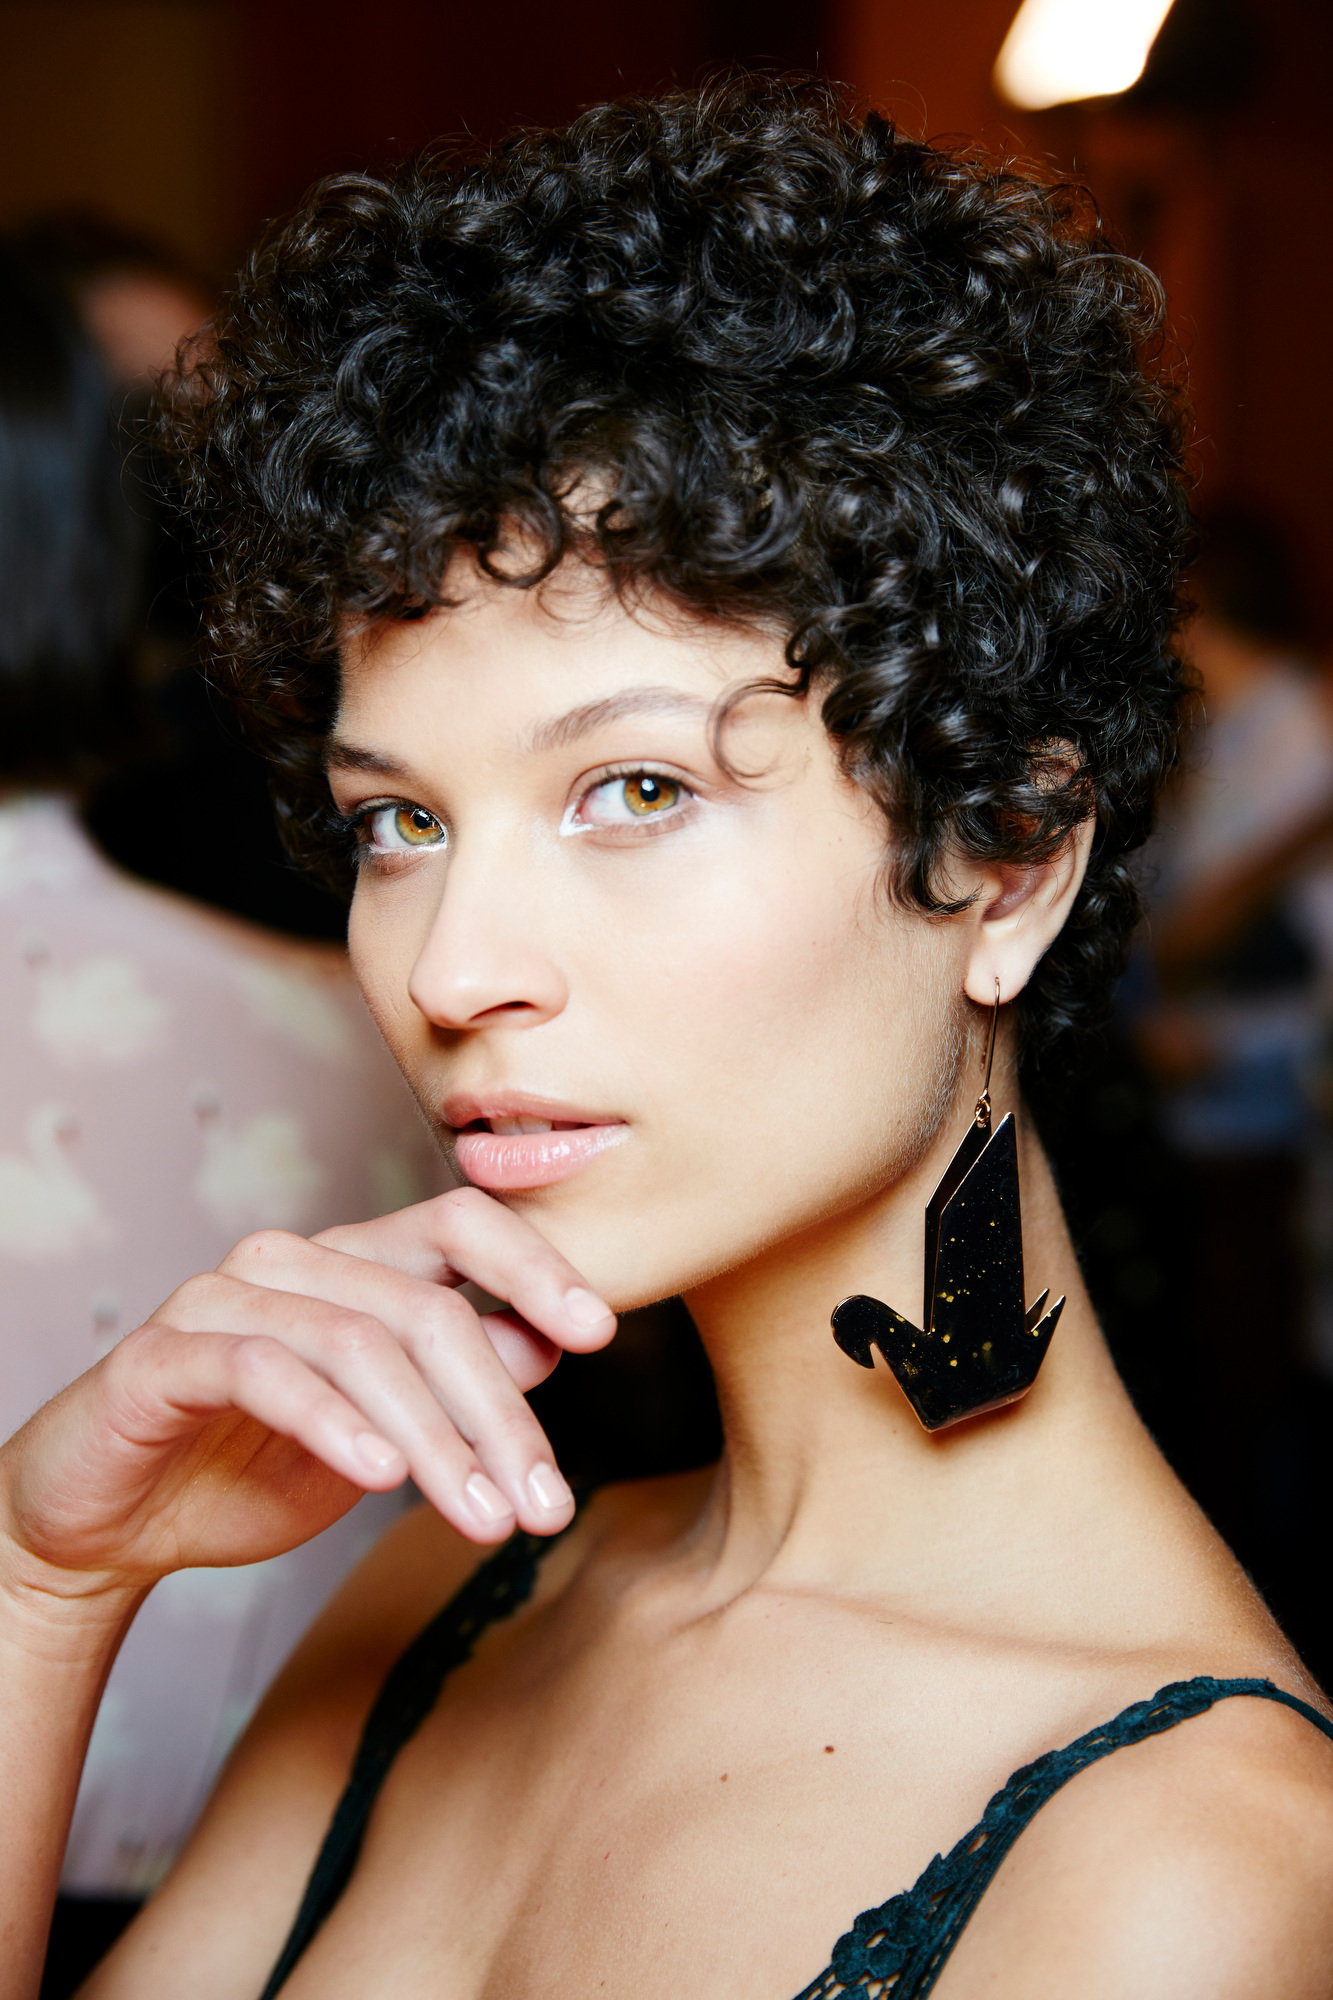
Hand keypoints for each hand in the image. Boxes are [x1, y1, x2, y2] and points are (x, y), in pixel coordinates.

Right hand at [0, 1189, 615, 1602]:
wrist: (106, 1524)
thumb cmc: (249, 1468)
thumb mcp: (382, 1434)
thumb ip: (457, 1382)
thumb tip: (551, 1344)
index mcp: (352, 1262)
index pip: (460, 1223)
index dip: (535, 1266)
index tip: (600, 1334)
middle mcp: (292, 1260)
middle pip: (427, 1307)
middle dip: (500, 1413)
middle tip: (546, 1504)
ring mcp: (223, 1298)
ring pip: (360, 1343)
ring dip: (435, 1439)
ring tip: (485, 1518)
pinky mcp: (163, 1354)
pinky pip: (265, 1372)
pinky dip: (333, 1423)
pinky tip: (380, 1478)